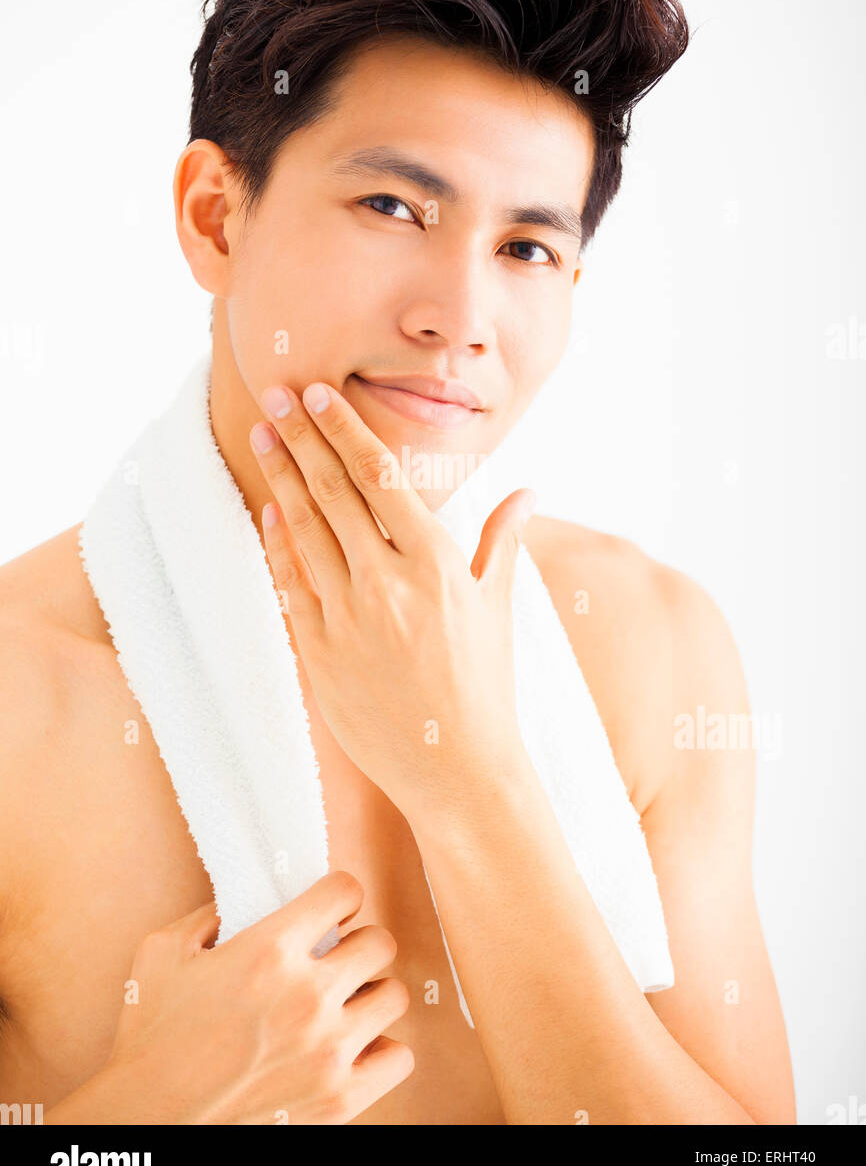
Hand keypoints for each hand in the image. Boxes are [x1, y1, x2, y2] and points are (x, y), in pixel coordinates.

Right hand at [102, 872, 412, 1124]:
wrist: (148, 1121)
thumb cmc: (150, 1038)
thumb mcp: (163, 951)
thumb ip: (211, 914)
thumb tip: (248, 899)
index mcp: (270, 951)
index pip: (346, 891)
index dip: (338, 894)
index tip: (329, 910)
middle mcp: (309, 996)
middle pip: (380, 943)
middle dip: (358, 942)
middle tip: (336, 957)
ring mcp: (329, 1050)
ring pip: (394, 996)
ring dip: (371, 992)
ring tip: (344, 1002)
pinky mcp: (339, 1098)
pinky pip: (399, 1056)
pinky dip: (380, 1048)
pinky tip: (351, 1046)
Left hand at [249, 379, 535, 822]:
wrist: (458, 771)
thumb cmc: (486, 686)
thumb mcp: (499, 607)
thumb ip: (503, 542)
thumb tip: (527, 492)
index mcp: (438, 563)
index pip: (382, 478)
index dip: (346, 431)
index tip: (320, 395)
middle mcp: (390, 582)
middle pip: (336, 492)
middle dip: (303, 438)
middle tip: (275, 394)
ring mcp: (350, 616)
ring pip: (307, 529)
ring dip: (282, 477)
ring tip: (264, 435)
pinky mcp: (321, 652)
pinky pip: (292, 583)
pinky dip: (278, 542)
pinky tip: (269, 509)